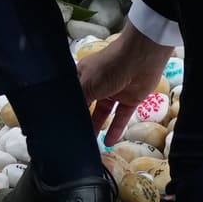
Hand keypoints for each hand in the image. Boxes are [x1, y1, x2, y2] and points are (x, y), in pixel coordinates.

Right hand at [78, 22, 172, 146]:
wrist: (141, 57)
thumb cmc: (109, 66)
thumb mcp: (86, 84)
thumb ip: (78, 103)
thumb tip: (68, 118)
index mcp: (84, 76)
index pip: (73, 96)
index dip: (67, 109)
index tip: (61, 127)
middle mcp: (98, 84)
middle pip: (88, 105)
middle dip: (82, 120)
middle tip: (74, 139)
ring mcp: (114, 92)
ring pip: (104, 113)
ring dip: (97, 126)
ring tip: (89, 143)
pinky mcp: (130, 99)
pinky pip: (121, 117)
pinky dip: (116, 129)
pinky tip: (108, 142)